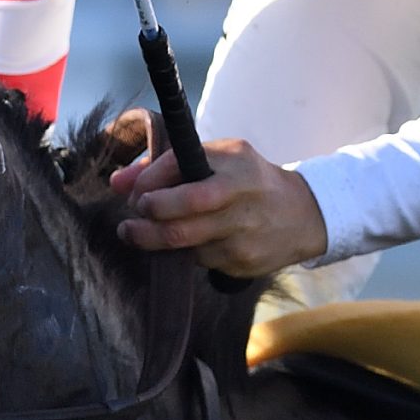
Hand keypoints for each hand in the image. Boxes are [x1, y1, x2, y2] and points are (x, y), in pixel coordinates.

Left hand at [108, 124, 329, 278]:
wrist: (303, 215)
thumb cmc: (248, 180)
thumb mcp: (218, 158)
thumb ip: (165, 166)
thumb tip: (116, 183)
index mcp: (232, 163)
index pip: (176, 171)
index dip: (146, 186)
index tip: (134, 195)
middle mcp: (240, 197)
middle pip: (179, 221)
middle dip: (145, 225)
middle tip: (129, 224)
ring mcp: (243, 234)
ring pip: (185, 246)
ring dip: (156, 242)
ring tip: (143, 234)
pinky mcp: (244, 262)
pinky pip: (200, 262)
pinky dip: (184, 254)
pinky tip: (184, 245)